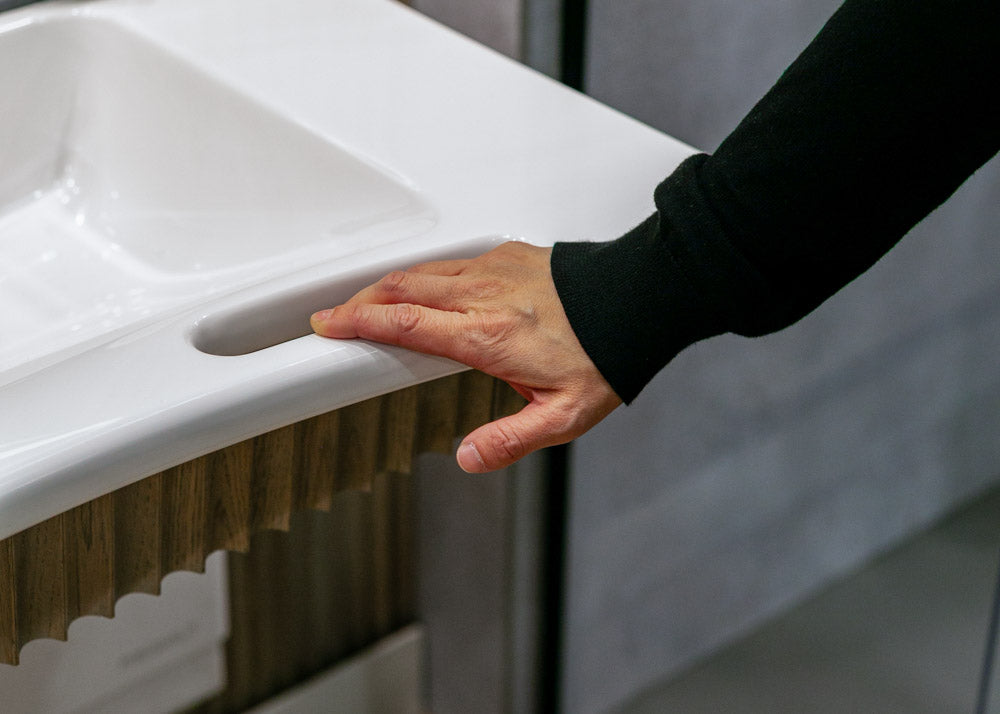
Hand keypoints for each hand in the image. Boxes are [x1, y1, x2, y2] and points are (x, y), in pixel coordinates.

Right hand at [310, 241, 621, 472]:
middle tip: (334, 317)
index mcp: (487, 336)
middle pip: (400, 288)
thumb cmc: (606, 354)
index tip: (327, 328)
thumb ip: (511, 440)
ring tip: (368, 304)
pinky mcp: (506, 255)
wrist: (641, 299)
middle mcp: (483, 295)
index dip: (357, 323)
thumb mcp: (564, 416)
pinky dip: (422, 275)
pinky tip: (422, 289)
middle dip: (358, 302)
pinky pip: (450, 261)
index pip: (404, 323)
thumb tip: (468, 458)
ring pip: (422, 270)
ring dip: (387, 286)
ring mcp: (494, 269)